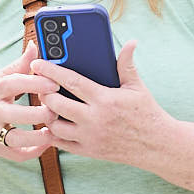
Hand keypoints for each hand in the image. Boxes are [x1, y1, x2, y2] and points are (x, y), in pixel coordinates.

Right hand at [0, 51, 59, 160]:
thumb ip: (18, 64)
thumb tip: (35, 45)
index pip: (16, 83)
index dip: (38, 82)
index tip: (56, 83)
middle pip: (21, 114)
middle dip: (44, 113)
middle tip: (58, 108)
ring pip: (19, 138)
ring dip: (40, 137)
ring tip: (53, 130)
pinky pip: (15, 154)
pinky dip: (32, 152)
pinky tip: (44, 143)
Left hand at [45, 41, 173, 171]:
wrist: (157, 146)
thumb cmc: (147, 113)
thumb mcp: (137, 87)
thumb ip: (126, 64)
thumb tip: (130, 42)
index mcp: (105, 99)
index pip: (71, 81)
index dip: (51, 71)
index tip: (37, 63)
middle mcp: (94, 119)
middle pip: (57, 104)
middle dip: (44, 93)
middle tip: (40, 85)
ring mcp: (90, 137)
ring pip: (55, 126)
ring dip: (47, 114)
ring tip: (47, 104)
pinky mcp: (89, 151)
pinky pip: (62, 144)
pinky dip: (53, 134)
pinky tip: (51, 124)